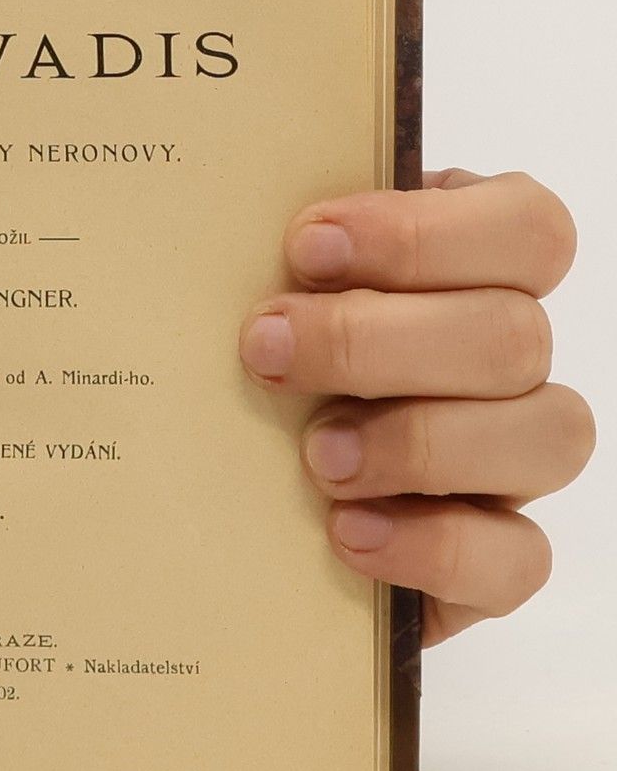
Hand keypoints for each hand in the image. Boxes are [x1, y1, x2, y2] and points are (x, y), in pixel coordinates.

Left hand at [239, 170, 590, 644]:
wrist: (222, 498)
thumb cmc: (256, 360)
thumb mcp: (264, 297)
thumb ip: (276, 259)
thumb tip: (222, 211)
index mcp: (475, 271)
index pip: (525, 228)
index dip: (423, 235)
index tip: (305, 246)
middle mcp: (510, 361)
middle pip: (514, 335)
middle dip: (374, 342)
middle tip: (265, 350)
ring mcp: (515, 459)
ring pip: (548, 436)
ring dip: (419, 443)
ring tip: (315, 456)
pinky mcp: (498, 556)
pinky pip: (517, 558)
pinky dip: (433, 545)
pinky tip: (346, 532)